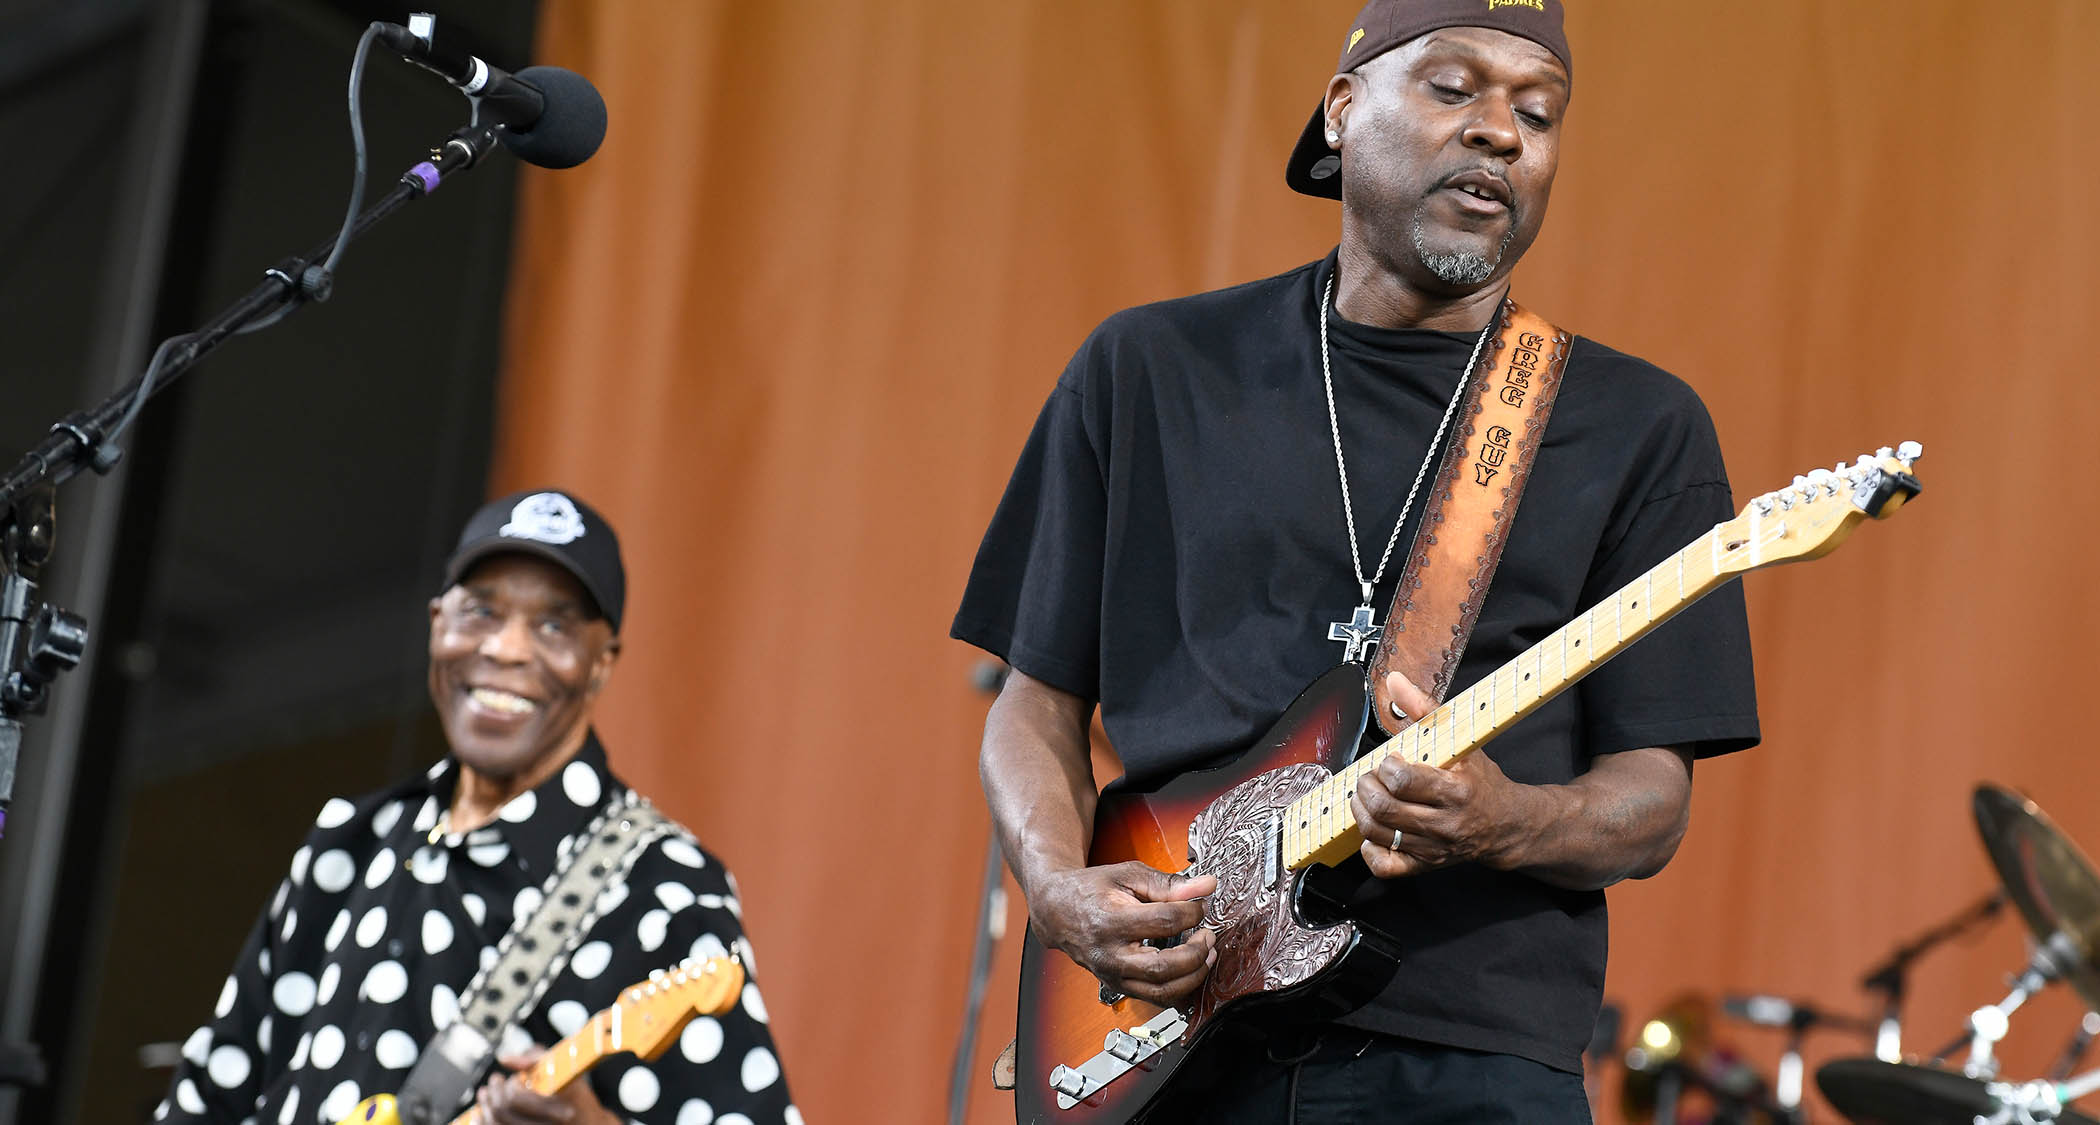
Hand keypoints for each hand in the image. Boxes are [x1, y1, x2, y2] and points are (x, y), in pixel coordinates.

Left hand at [474, 1048, 622, 1124]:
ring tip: (486, 1097)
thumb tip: (506, 1059)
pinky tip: (482, 1115)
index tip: (513, 1078)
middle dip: (492, 1094)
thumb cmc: (578, 1098)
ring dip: (485, 1108)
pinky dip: (485, 1123)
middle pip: (502, 1111)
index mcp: (561, 1107)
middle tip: (494, 1082)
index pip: (516, 1097)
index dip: (509, 1084)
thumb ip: (537, 1059)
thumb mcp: (566, 1071)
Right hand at [1030, 861, 1217, 1004]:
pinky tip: (1189, 969)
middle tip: (1208, 935)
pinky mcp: (1117, 986)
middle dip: (1197, 952)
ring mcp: (1112, 975)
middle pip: (1164, 967)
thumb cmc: (1091, 890)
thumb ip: (1168, 883)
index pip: (1165, 921)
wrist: (1057, 909)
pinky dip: (1179, 988)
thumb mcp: (1128, 875)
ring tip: (1206, 955)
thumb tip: (1205, 887)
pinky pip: (1155, 998)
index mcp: (1110, 920)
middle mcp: (1109, 954)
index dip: (1192, 912)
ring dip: (1193, 976)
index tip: (1199, 905)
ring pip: (1162, 991)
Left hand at [1352, 670, 1535, 878]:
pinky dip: (1369, 848)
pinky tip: (1375, 829)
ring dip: (1361, 810)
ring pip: (1378, 834)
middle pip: (1384, 808)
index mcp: (1456, 790)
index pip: (1404, 782)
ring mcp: (1433, 848)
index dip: (1387, 767)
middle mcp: (1445, 823)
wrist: (1506, 825)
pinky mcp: (1425, 865)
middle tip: (1371, 777)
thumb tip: (1394, 680)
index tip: (1390, 760)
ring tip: (1368, 795)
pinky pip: (1385, 866)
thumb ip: (1425, 709)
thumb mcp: (1460, 739)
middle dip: (1366, 787)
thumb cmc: (1481, 781)